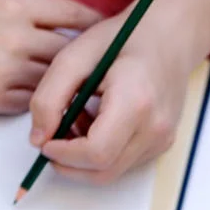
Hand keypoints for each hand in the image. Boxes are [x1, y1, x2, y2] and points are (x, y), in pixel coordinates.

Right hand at [0, 0, 100, 113]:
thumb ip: (22, 10)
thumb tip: (61, 25)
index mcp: (13, 3)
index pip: (73, 12)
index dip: (97, 24)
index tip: (109, 32)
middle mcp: (14, 35)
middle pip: (73, 52)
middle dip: (92, 62)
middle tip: (109, 71)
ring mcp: (6, 69)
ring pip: (58, 82)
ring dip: (73, 89)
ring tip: (90, 94)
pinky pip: (35, 103)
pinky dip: (47, 104)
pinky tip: (56, 106)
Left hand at [30, 10, 192, 184]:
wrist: (170, 37)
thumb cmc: (123, 39)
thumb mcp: (74, 56)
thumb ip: (49, 96)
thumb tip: (38, 138)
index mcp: (135, 102)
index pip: (96, 152)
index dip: (64, 155)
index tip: (44, 142)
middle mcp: (155, 129)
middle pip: (104, 171)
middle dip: (70, 164)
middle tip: (51, 141)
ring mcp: (162, 140)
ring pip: (113, 171)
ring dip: (85, 158)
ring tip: (76, 122)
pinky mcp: (163, 144)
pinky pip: (126, 163)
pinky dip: (102, 153)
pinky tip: (95, 124)